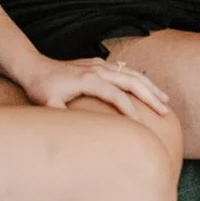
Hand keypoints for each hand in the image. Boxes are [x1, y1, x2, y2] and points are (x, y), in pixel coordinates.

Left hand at [16, 56, 172, 120]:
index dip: (128, 109)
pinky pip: (125, 71)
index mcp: (88, 80)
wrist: (34, 67)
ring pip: (132, 74)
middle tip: (165, 111)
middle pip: (131, 81)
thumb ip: (62, 117)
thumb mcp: (48, 105)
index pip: (115, 94)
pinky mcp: (99, 65)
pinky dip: (140, 80)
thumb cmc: (41, 88)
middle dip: (150, 96)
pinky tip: (148, 89)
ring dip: (150, 87)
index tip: (139, 125)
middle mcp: (98, 69)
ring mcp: (100, 65)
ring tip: (165, 100)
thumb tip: (74, 135)